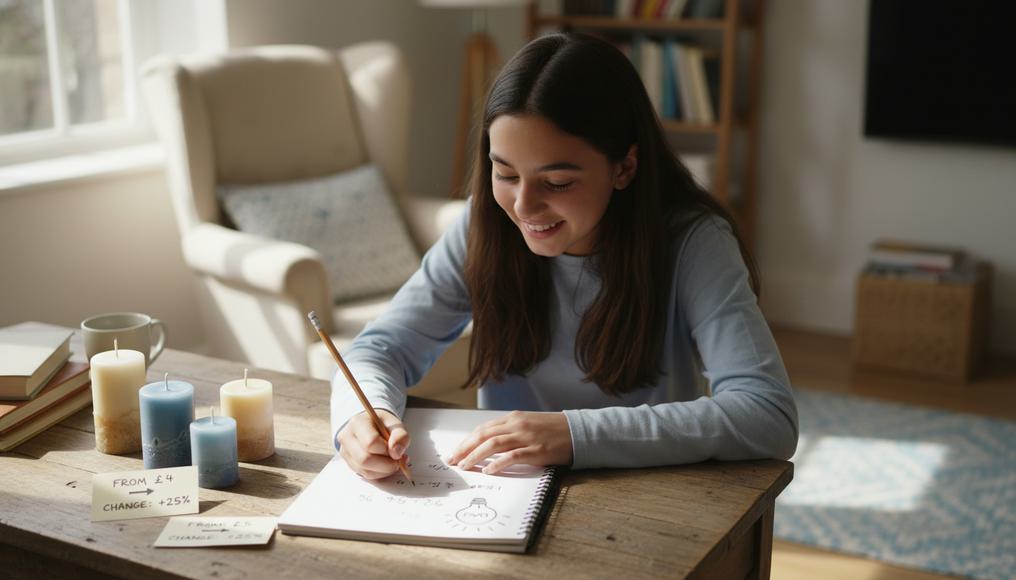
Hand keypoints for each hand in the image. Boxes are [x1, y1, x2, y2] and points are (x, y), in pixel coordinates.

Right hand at [337, 409, 409, 479]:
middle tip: (397, 460)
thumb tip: (396, 453)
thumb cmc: (383, 425)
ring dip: (384, 470)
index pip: (370, 442)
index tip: (397, 450)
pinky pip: (365, 474)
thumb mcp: (396, 425)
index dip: (386, 450)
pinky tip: (385, 465)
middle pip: (365, 459)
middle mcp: (347, 437)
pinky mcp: (349, 463)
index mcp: (358, 422)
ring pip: (364, 470)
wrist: (372, 426)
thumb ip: (400, 436)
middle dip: (386, 464)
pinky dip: (379, 473)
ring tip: (392, 462)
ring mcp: (346, 451)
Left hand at [447, 411, 572, 474]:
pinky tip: (488, 471)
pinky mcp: (536, 450)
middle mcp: (517, 425)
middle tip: (453, 461)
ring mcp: (526, 437)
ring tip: (465, 466)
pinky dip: (498, 464)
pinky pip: (512, 456)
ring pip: (493, 444)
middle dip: (465, 448)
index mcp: (513, 418)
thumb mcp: (528, 424)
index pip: (483, 429)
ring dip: (476, 455)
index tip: (455, 452)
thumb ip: (509, 431)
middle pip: (483, 435)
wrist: (577, 431)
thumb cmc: (552, 430)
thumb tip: (487, 444)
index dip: (467, 441)